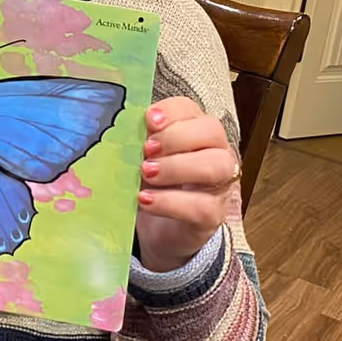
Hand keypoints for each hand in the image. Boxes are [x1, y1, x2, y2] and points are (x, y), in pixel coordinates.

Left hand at [135, 97, 239, 271]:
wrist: (160, 231)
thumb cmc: (153, 186)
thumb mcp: (142, 159)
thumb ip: (138, 142)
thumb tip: (122, 129)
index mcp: (194, 131)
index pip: (191, 109)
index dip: (171, 111)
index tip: (148, 120)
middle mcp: (215, 152)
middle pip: (212, 131)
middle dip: (176, 137)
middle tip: (146, 150)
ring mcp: (219, 185)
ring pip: (217, 165)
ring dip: (178, 166)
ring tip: (146, 173)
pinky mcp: (213, 215)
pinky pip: (201, 205)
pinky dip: (170, 201)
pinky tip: (145, 200)